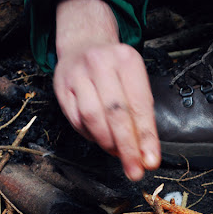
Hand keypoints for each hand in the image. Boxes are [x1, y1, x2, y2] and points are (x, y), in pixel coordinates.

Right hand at [54, 0, 159, 180]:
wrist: (83, 43)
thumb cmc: (114, 69)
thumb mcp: (135, 81)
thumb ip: (141, 115)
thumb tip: (145, 153)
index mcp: (127, 60)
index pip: (139, 105)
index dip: (145, 137)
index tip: (150, 160)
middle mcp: (101, 63)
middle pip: (116, 113)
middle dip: (127, 148)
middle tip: (134, 170)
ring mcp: (78, 74)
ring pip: (92, 118)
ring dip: (107, 143)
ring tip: (118, 153)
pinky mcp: (61, 87)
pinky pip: (76, 120)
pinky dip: (90, 135)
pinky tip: (100, 139)